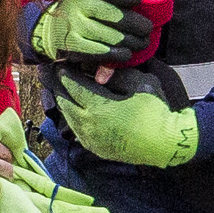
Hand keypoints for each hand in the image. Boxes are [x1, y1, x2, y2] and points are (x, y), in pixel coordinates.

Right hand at [28, 0, 145, 66]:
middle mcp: (79, 8)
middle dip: (138, 24)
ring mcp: (76, 28)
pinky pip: (104, 52)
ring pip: (114, 37)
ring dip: (133, 41)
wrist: (45, 31)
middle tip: (147, 29)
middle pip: (119, 17)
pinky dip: (119, 54)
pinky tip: (126, 53)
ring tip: (141, 42)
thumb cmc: (75, 12)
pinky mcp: (75, 47)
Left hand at [53, 72, 198, 170]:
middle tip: (47, 73)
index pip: (72, 86)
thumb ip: (116, 75)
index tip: (57, 63)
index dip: (63, 73)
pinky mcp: (96, 148)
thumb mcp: (139, 83)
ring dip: (63, 102)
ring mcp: (91, 139)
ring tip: (59, 89)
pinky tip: (74, 109)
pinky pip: (77, 129)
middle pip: (64, 102)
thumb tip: (98, 70)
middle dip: (56, 86)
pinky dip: (72, 116)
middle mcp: (88, 125)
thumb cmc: (156, 110)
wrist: (166, 143)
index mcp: (97, 107)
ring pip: (68, 117)